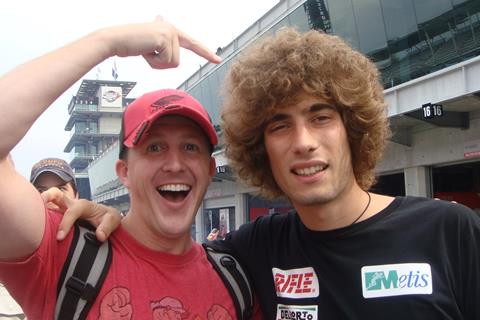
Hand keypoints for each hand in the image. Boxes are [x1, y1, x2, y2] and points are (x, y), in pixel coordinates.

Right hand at [41, 189, 121, 241]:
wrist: (107, 218)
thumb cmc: (109, 218)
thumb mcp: (113, 221)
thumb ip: (107, 227)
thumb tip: (99, 236)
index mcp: (84, 205)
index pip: (71, 212)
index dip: (65, 224)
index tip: (59, 237)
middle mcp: (72, 204)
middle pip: (56, 194)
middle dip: (46, 196)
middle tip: (36, 206)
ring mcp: (65, 209)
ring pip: (50, 202)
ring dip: (40, 205)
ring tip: (31, 216)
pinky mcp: (61, 215)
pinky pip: (49, 212)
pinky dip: (42, 215)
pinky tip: (35, 225)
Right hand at [100, 16, 220, 68]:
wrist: (115, 40)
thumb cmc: (130, 43)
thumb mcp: (148, 42)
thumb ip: (159, 36)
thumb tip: (160, 17)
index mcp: (171, 30)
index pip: (192, 43)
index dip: (205, 53)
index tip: (217, 60)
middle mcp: (172, 29)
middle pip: (176, 61)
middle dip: (159, 63)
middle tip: (145, 51)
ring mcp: (169, 32)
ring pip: (172, 63)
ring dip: (156, 62)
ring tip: (144, 50)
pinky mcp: (164, 39)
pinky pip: (165, 62)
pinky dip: (153, 62)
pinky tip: (144, 50)